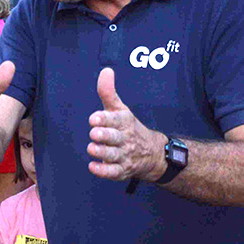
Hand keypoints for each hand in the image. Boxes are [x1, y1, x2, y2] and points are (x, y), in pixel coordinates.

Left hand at [88, 67, 166, 181]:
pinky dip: (103, 171)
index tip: (94, 118)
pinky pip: (113, 172)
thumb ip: (108, 92)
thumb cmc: (128, 127)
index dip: (104, 119)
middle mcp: (125, 138)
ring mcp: (124, 155)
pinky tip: (92, 167)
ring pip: (112, 155)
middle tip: (94, 133)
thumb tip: (105, 70)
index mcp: (124, 122)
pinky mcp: (121, 170)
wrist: (151, 153)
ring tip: (91, 148)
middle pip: (114, 137)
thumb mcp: (120, 109)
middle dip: (104, 135)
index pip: (115, 119)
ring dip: (101, 152)